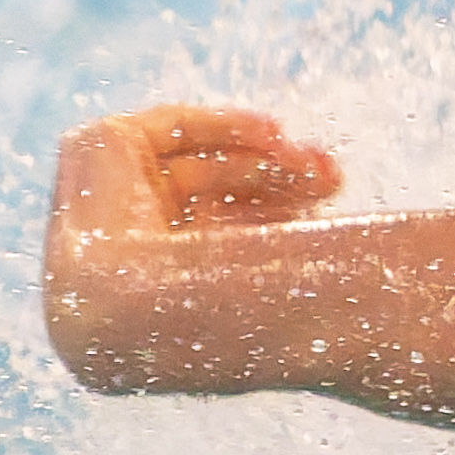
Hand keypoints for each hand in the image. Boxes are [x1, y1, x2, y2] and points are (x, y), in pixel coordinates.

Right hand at [43, 106, 340, 385]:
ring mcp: (94, 203)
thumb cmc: (208, 329)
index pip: (211, 242)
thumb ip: (294, 279)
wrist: (133, 310)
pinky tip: (276, 135)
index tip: (328, 201)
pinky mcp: (91, 151)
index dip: (273, 216)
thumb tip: (363, 269)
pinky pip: (166, 127)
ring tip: (319, 167)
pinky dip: (222, 125)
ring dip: (263, 159)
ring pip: (193, 165)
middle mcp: (109, 255)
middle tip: (332, 178)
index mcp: (137, 300)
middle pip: (206, 201)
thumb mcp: (265, 303)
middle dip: (276, 183)